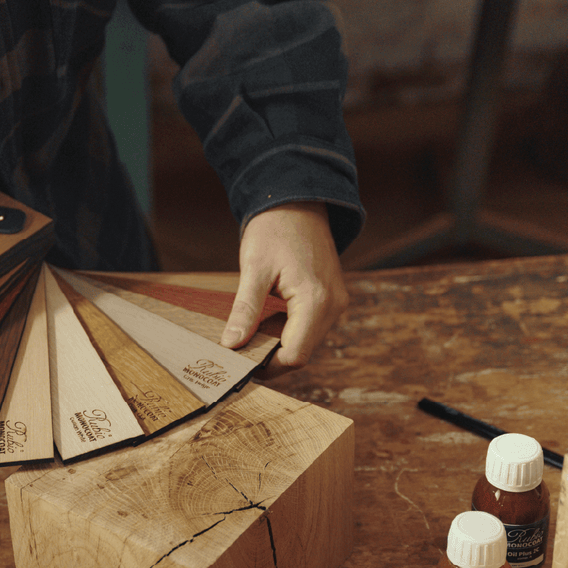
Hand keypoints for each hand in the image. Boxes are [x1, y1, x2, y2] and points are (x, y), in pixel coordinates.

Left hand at [219, 201, 347, 373]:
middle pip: (301, 352)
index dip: (267, 366)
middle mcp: (333, 305)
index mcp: (316, 300)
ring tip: (249, 338)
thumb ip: (245, 310)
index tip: (240, 364)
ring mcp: (335, 302)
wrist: (297, 201)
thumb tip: (232, 345)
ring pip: (306, 342)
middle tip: (239, 354)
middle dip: (271, 358)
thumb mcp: (254, 268)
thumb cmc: (275, 228)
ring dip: (278, 345)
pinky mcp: (331, 298)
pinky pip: (310, 327)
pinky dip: (288, 332)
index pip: (295, 356)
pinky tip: (265, 324)